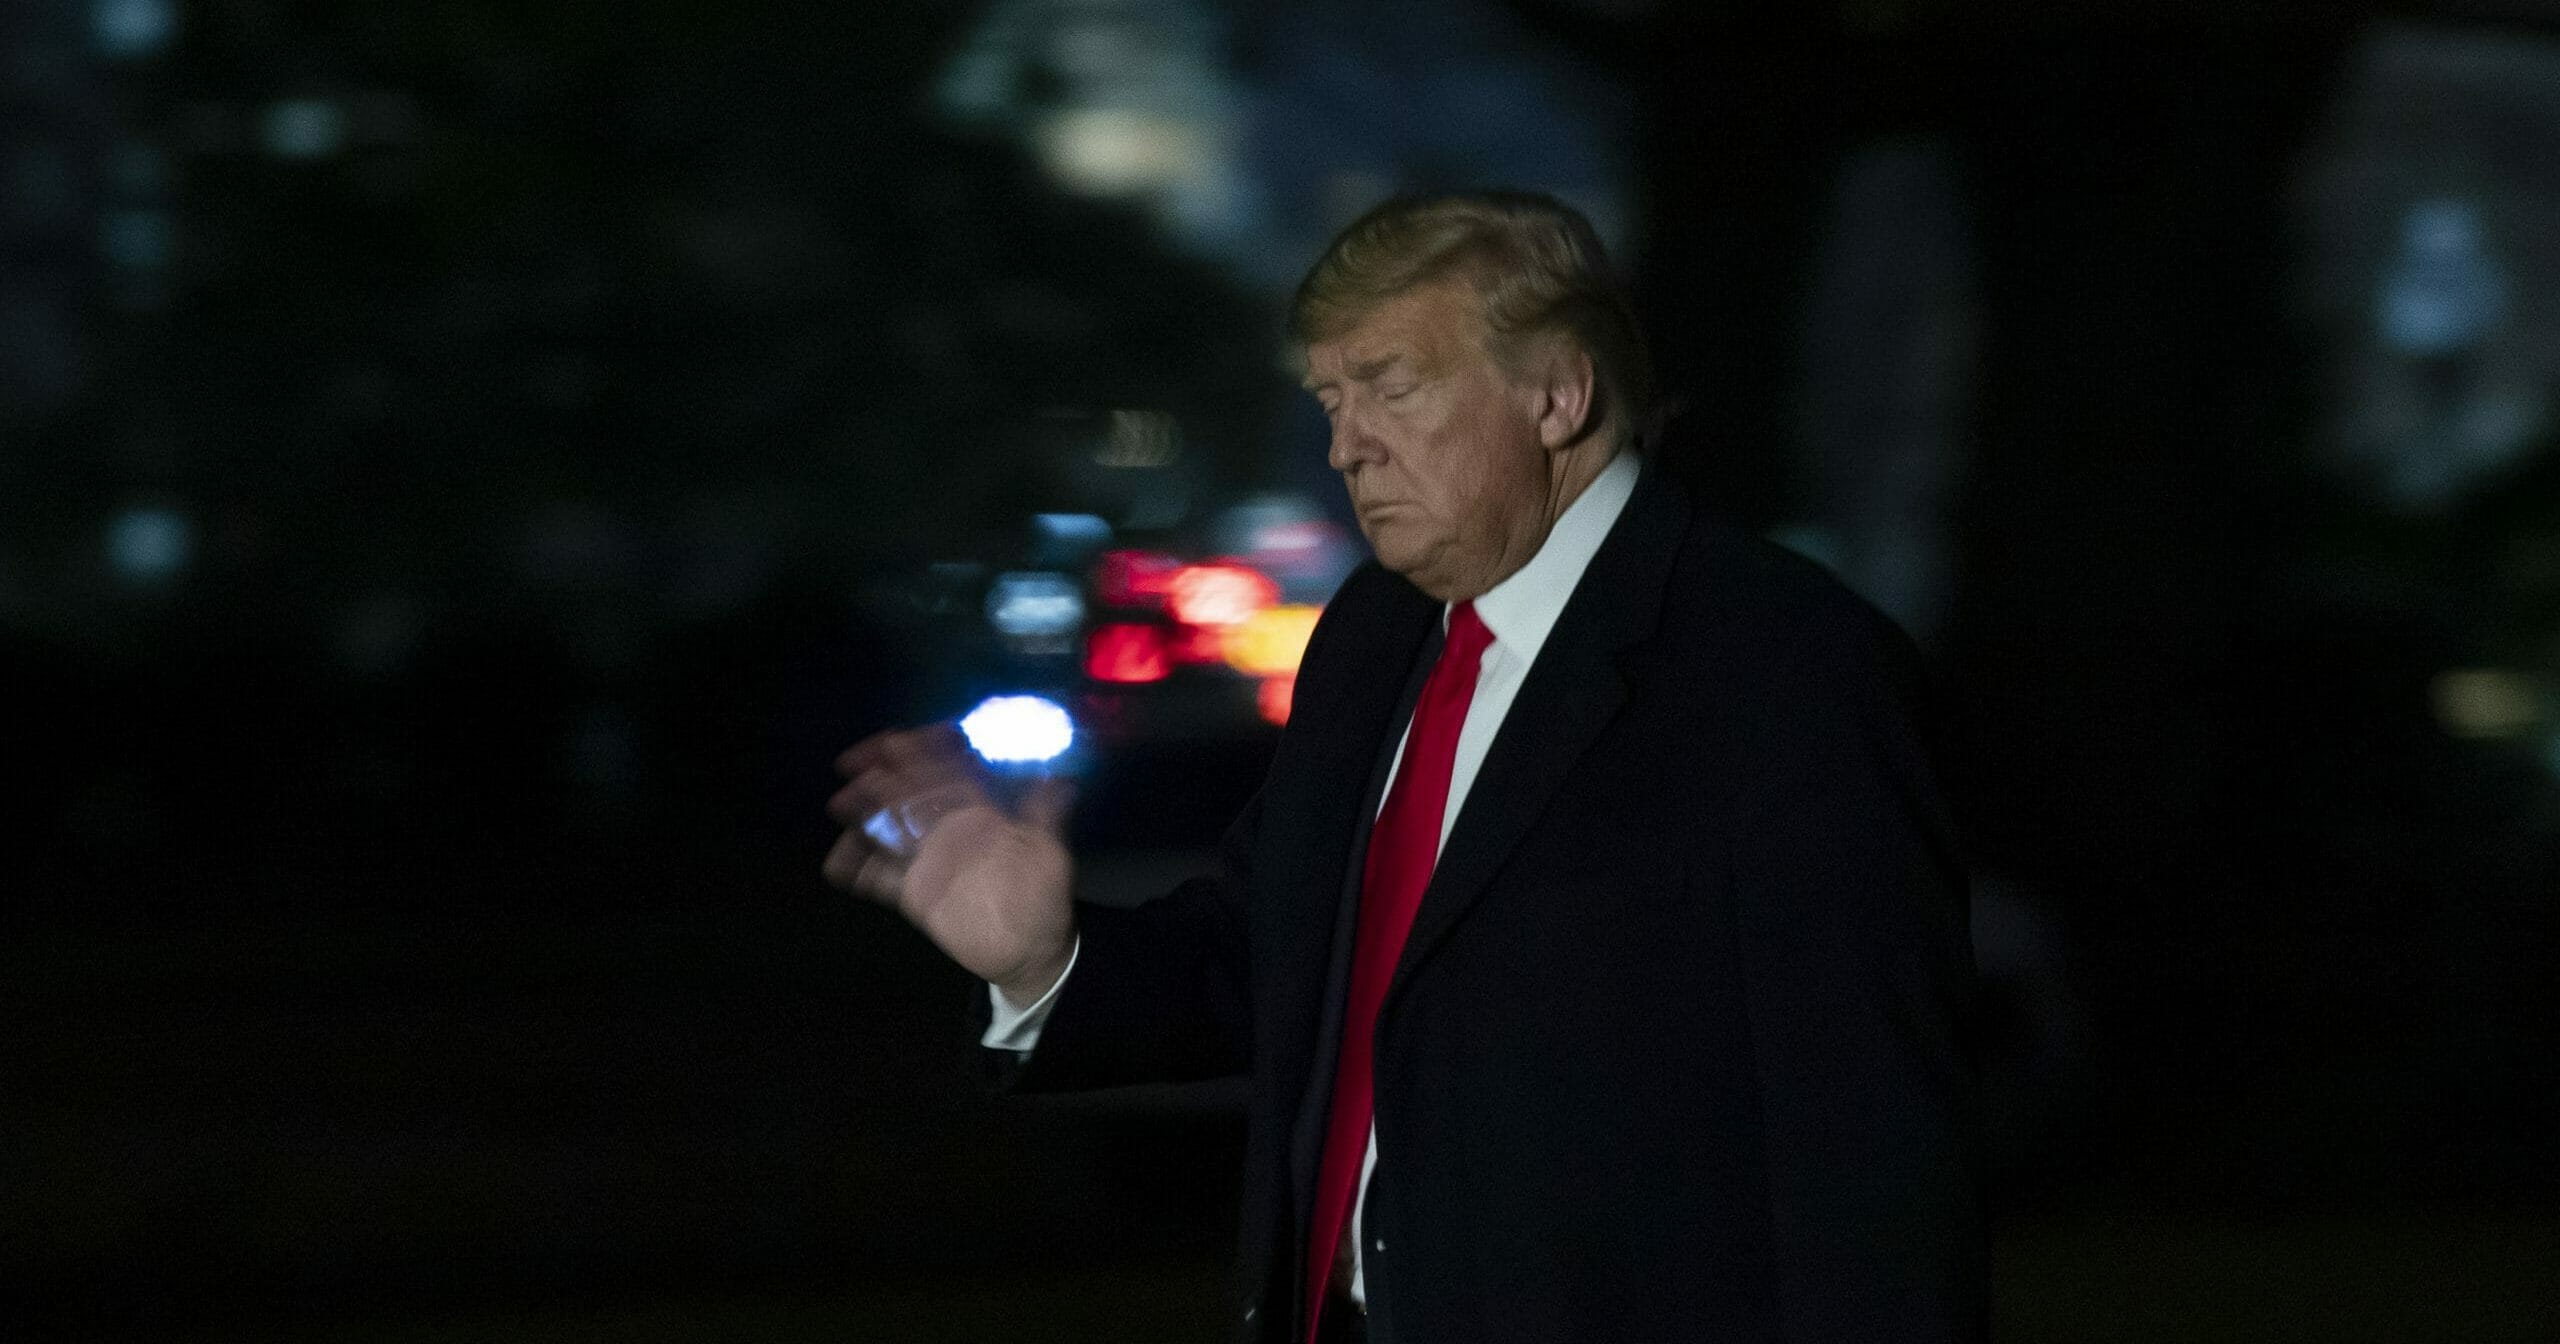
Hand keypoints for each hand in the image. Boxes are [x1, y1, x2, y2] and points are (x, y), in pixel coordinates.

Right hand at [823, 723, 1077, 1000]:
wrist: (1030, 948)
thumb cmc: (1043, 894)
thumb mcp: (1050, 853)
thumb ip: (1046, 816)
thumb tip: (1061, 780)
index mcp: (981, 814)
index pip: (947, 773)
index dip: (923, 753)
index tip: (897, 741)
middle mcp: (950, 830)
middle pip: (910, 795)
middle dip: (883, 777)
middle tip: (855, 766)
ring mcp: (929, 860)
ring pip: (889, 828)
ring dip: (864, 814)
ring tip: (841, 805)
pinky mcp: (915, 892)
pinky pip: (881, 877)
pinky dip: (858, 868)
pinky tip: (837, 863)